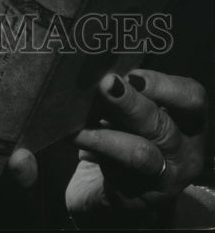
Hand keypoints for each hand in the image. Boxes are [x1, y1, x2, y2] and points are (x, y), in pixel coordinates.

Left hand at [67, 69, 208, 225]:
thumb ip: (128, 88)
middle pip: (162, 126)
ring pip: (139, 155)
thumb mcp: (134, 106)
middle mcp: (184, 154)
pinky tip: (74, 142)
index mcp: (189, 123)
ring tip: (80, 125)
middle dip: (130, 104)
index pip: (192, 100)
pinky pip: (115, 174)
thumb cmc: (126, 131)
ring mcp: (164, 181)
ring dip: (106, 136)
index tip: (132, 75)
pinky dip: (93, 155)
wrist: (116, 187)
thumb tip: (101, 65)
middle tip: (104, 86)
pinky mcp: (138, 199)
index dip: (164, 86)